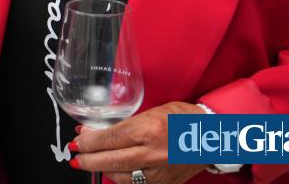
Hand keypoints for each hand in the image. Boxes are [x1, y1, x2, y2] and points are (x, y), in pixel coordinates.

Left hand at [69, 102, 207, 183]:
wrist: (213, 137)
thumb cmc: (183, 118)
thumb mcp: (152, 111)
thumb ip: (124, 122)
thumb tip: (95, 130)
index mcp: (149, 129)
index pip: (110, 139)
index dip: (89, 142)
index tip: (77, 141)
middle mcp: (154, 153)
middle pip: (112, 161)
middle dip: (89, 160)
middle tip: (76, 158)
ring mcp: (160, 171)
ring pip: (122, 177)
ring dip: (102, 171)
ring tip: (90, 164)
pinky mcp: (165, 183)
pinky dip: (121, 179)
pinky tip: (112, 172)